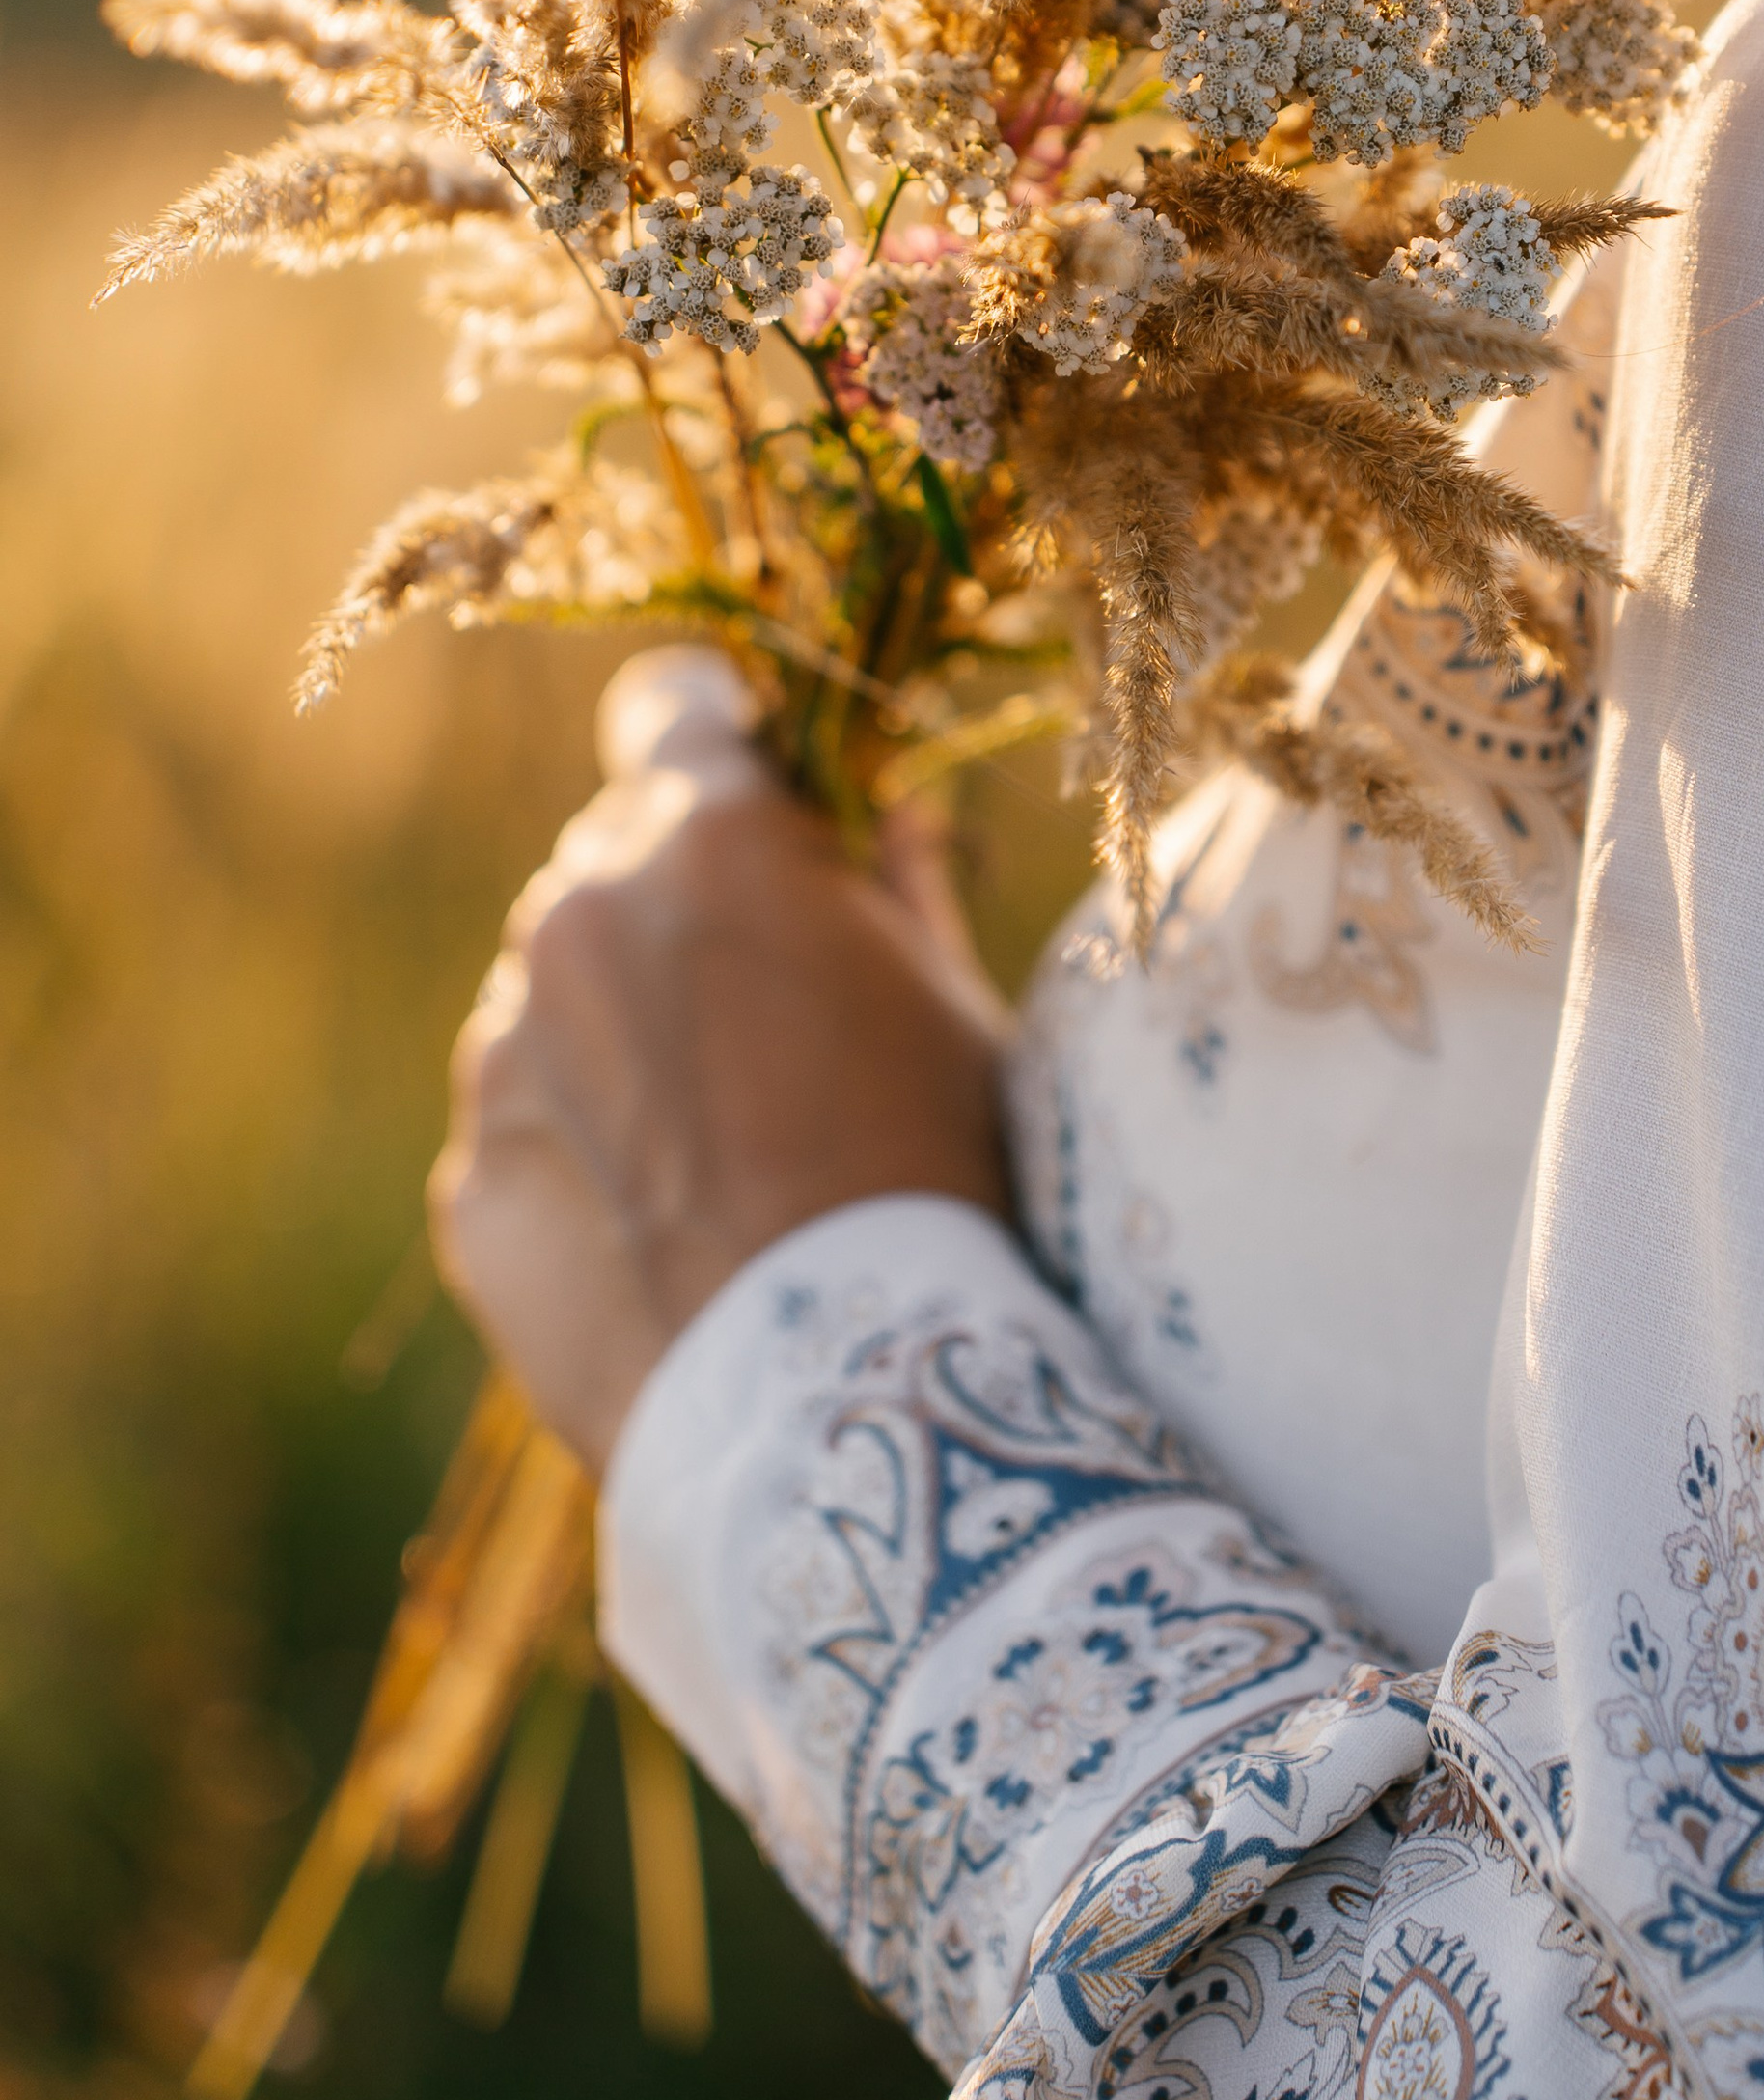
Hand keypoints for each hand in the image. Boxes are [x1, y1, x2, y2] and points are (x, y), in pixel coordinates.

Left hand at [429, 651, 1012, 1471]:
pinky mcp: (472, 1171)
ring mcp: (506, 1044)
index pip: (676, 706)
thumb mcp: (955, 1010)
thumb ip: (901, 887)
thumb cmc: (935, 1173)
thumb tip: (892, 816)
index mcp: (711, 836)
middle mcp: (580, 911)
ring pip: (556, 992)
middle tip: (772, 1020)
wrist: (838, 1393)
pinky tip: (668, 1233)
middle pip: (615, 857)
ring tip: (724, 1151)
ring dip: (620, 1033)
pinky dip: (579, 1152)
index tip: (757, 802)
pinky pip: (523, 1122)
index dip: (719, 743)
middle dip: (680, 908)